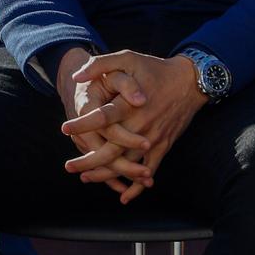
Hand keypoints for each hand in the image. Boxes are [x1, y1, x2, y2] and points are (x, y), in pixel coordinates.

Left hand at [55, 48, 154, 202]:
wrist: (190, 81)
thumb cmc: (156, 69)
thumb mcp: (128, 58)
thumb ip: (101, 64)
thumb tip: (76, 75)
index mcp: (130, 104)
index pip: (102, 117)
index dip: (82, 124)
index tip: (64, 129)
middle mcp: (141, 124)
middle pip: (111, 150)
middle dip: (88, 161)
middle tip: (69, 166)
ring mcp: (152, 138)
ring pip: (126, 164)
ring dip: (106, 175)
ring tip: (86, 177)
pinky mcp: (163, 146)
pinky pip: (149, 170)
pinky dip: (136, 187)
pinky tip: (123, 196)